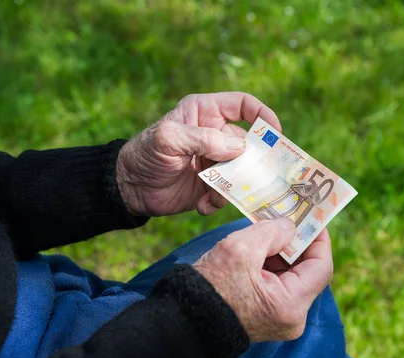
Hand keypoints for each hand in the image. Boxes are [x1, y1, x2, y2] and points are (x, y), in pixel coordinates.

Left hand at [116, 92, 280, 215]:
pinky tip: (202, 206)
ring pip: (241, 173)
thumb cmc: (144, 154)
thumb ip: (203, 139)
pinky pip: (227, 193)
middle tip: (252, 178)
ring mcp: (215, 161)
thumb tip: (240, 147)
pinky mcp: (211, 185)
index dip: (263, 115)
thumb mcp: (168, 140)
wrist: (128, 189)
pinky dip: (218, 202)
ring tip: (214, 196)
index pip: (243, 105)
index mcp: (206, 113)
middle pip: (248, 145)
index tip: (275, 134)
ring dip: (233, 187)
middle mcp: (215, 135)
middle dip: (251, 163)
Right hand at [194, 219, 333, 341]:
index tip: (313, 218)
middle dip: (299, 243)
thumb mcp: (241, 249)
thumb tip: (290, 227)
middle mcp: (292, 318)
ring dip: (285, 253)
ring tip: (273, 229)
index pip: (321, 267)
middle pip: (308, 272)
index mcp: (290, 305)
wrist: (184, 319)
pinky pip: (280, 287)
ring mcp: (280, 321)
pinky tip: (263, 248)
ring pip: (294, 278)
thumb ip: (272, 232)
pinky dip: (274, 266)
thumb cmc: (210, 286)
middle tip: (292, 219)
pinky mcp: (268, 318)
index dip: (319, 239)